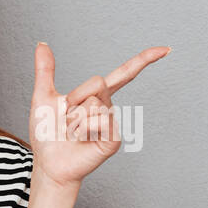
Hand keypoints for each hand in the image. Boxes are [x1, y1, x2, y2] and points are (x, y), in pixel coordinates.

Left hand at [29, 42, 170, 185]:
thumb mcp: (43, 96)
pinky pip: (98, 121)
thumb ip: (45, 70)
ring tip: (72, 131)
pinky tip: (81, 140)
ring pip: (93, 104)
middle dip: (75, 96)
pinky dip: (82, 129)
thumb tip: (42, 44)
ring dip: (74, 118)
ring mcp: (112, 123)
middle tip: (68, 116)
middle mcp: (107, 107)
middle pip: (97, 81)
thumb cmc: (47, 134)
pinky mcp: (113, 139)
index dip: (144, 60)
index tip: (165, 50)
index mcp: (96, 96)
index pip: (124, 74)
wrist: (47, 162)